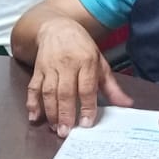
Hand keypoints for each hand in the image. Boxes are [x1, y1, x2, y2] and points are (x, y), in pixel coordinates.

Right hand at [25, 18, 132, 136]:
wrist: (57, 27)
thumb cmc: (82, 48)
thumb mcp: (100, 62)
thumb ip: (111, 86)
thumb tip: (126, 104)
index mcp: (86, 62)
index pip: (86, 87)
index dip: (86, 106)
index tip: (86, 123)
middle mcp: (67, 64)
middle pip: (65, 91)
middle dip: (65, 113)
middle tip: (65, 131)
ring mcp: (50, 67)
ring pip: (48, 91)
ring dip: (50, 111)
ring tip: (54, 127)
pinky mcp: (37, 69)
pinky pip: (33, 87)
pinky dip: (32, 102)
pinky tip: (34, 116)